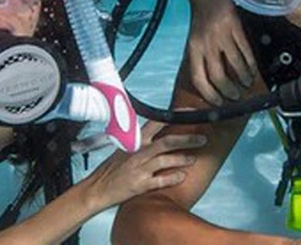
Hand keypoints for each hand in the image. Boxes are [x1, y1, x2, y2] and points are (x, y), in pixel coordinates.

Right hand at [83, 121, 206, 209]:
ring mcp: (139, 168)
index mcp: (135, 140)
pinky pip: (160, 181)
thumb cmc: (112, 168)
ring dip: (182, 159)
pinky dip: (172, 178)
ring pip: (166, 160)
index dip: (175, 117)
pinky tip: (182, 176)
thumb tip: (160, 132)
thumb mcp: (125, 148)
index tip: (189, 112)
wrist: (98, 188)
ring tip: (193, 159)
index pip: (157, 123)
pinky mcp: (140, 185)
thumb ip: (142, 140)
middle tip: (202, 139)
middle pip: (167, 141)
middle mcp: (138, 152)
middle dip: (187, 139)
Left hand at [185, 0, 256, 104]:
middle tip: (236, 96)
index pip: (199, 78)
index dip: (209, 94)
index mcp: (194, 50)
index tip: (218, 102)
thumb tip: (214, 84)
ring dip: (243, 78)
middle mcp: (206, 44)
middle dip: (229, 90)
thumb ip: (202, 60)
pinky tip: (252, 69)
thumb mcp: (196, 41)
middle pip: (218, 75)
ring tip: (247, 83)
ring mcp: (221, 35)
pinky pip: (245, 50)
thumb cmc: (201, 22)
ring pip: (235, 64)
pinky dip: (250, 63)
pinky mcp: (234, 27)